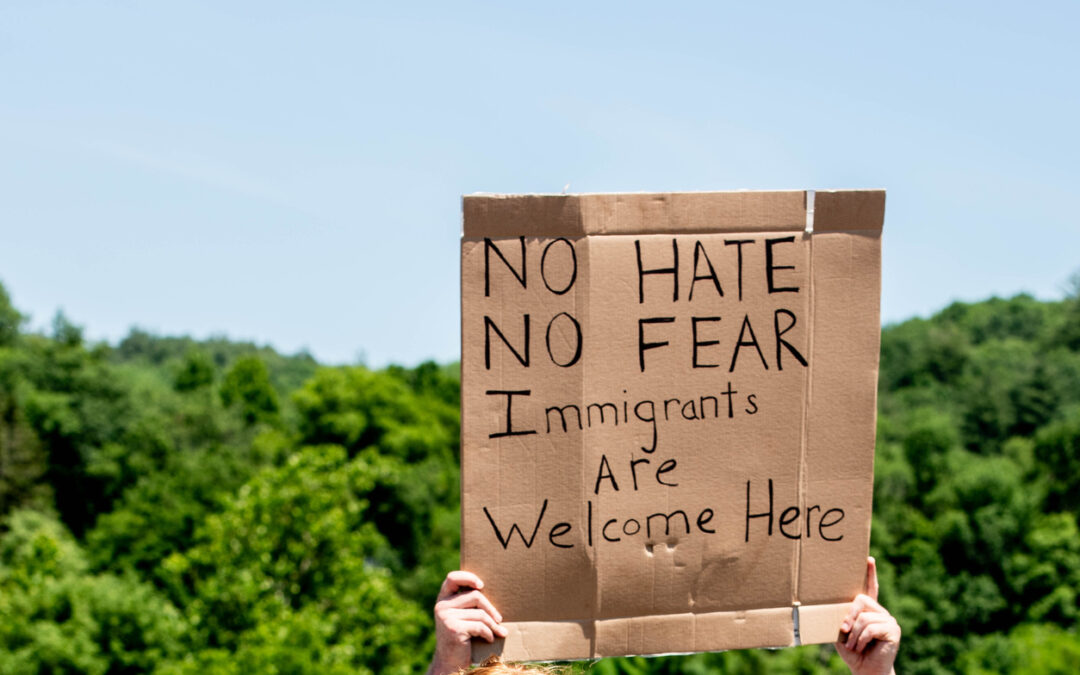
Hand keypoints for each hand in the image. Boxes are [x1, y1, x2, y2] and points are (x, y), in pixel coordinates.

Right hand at [427, 570, 507, 674]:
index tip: (481, 585)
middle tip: (499, 619)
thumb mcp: (460, 617)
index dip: (468, 577)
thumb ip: (467, 604)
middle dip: (491, 608)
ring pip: (480, 613)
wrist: (449, 663)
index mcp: (443, 599)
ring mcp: (446, 617)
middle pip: (475, 595)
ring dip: (493, 624)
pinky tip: (489, 639)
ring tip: (499, 631)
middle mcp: (442, 606)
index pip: (452, 578)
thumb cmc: (460, 638)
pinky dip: (489, 634)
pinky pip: (480, 626)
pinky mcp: (454, 628)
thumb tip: (493, 591)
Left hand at [837, 557, 900, 674]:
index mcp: (868, 610)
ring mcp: (889, 620)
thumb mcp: (841, 632)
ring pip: (864, 616)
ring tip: (853, 646)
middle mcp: (880, 612)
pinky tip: (861, 647)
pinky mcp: (894, 630)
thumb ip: (841, 618)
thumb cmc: (852, 652)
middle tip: (843, 631)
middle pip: (860, 599)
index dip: (869, 574)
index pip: (870, 588)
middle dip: (848, 615)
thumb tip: (837, 610)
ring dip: (853, 634)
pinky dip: (861, 639)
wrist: (866, 671)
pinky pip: (871, 627)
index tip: (868, 559)